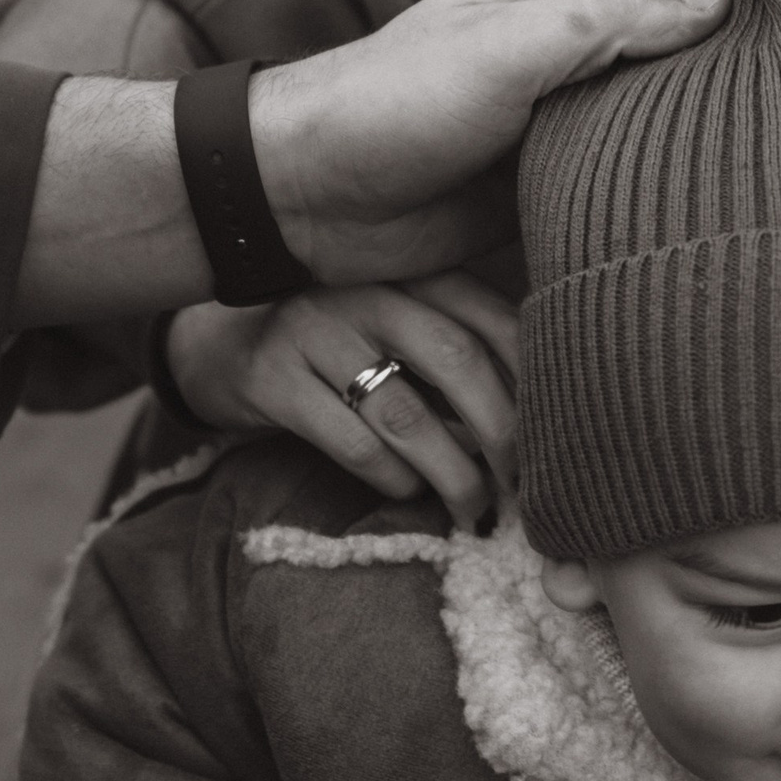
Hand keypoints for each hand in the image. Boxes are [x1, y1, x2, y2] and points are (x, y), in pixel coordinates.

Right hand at [169, 272, 519, 528]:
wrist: (221, 348)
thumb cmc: (341, 349)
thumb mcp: (401, 328)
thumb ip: (463, 348)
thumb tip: (551, 419)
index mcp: (413, 272)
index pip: (494, 318)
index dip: (535, 382)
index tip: (560, 438)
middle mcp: (367, 290)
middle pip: (458, 360)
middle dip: (502, 435)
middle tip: (522, 486)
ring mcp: (315, 329)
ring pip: (406, 412)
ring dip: (452, 473)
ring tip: (472, 507)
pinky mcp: (272, 377)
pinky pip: (352, 441)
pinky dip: (392, 478)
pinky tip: (407, 491)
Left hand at [251, 0, 727, 284]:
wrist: (305, 202)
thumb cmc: (392, 103)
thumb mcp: (506, 47)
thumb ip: (606, 21)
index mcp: (549, 3)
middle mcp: (558, 63)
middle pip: (659, 64)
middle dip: (717, 77)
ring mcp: (549, 134)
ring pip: (641, 133)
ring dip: (688, 146)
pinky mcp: (537, 201)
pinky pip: (610, 195)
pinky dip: (648, 199)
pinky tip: (710, 209)